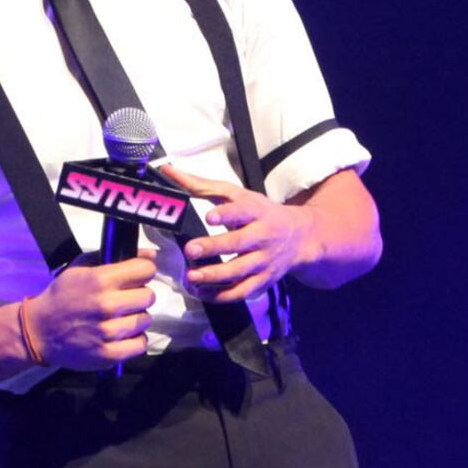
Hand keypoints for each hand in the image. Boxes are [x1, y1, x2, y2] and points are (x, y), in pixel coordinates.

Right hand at [29, 255, 157, 371]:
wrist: (39, 331)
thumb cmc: (61, 296)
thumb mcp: (81, 268)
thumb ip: (115, 256)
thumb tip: (151, 255)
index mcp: (100, 280)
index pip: (145, 270)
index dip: (142, 272)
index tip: (135, 278)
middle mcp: (106, 305)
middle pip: (149, 296)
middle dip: (139, 296)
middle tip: (124, 300)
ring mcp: (108, 332)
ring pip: (145, 320)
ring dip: (136, 318)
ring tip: (119, 318)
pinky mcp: (108, 354)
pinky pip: (140, 344)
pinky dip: (134, 340)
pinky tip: (121, 335)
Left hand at [166, 170, 326, 305]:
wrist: (299, 237)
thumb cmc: (261, 213)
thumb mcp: (238, 195)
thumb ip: (202, 185)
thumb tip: (168, 171)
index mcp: (257, 211)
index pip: (243, 211)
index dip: (227, 214)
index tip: (210, 216)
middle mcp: (263, 236)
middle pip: (239, 243)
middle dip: (214, 247)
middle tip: (191, 250)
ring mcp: (264, 261)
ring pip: (240, 271)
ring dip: (215, 276)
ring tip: (192, 276)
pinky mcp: (263, 281)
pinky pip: (242, 292)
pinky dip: (222, 296)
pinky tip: (202, 293)